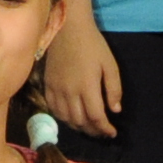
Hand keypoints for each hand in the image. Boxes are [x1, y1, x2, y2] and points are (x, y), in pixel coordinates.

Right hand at [44, 16, 124, 137]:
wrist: (68, 29)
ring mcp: (56, 90)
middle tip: (102, 131)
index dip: (105, 129)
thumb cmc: (93, 45)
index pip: (96, 117)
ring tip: (89, 127)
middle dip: (93, 131)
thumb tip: (115, 110)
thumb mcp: (110, 64)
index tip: (112, 133)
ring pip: (66, 119)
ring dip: (79, 127)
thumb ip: (114, 89)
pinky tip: (72, 118)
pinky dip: (64, 118)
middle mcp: (69, 92)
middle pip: (81, 122)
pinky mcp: (47, 86)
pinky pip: (54, 110)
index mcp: (87, 86)